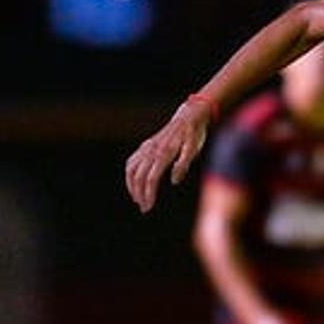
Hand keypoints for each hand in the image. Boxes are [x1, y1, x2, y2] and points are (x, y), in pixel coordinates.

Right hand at [125, 97, 215, 211]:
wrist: (189, 116)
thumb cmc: (194, 134)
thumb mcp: (194, 148)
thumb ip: (184, 164)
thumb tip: (174, 181)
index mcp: (164, 153)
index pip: (151, 179)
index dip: (148, 194)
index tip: (149, 206)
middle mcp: (152, 150)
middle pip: (139, 176)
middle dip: (139, 194)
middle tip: (144, 208)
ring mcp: (147, 147)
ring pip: (131, 169)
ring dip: (132, 185)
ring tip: (137, 198)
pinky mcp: (146, 146)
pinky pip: (132, 161)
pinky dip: (129, 173)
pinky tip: (134, 182)